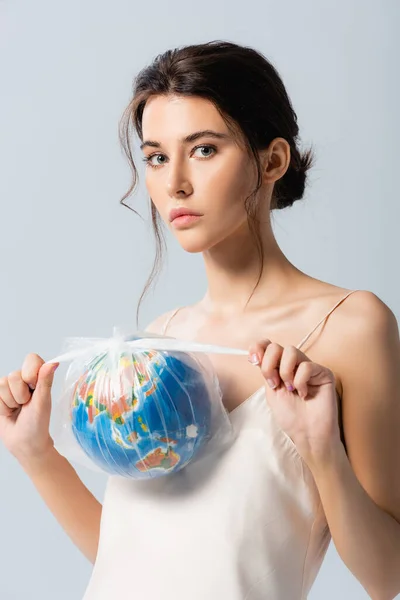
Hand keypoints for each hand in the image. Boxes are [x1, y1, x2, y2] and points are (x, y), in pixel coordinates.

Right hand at [0, 355, 58, 466]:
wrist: (24, 443)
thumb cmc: (37, 424)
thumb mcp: (43, 402)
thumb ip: (45, 381)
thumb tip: (54, 363)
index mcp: (40, 377)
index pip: (31, 359)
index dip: (29, 372)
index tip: (33, 386)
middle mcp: (25, 380)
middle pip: (14, 375)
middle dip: (19, 394)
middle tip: (26, 404)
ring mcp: (11, 388)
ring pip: (2, 384)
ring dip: (10, 401)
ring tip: (18, 409)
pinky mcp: (0, 396)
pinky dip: (2, 406)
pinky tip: (9, 412)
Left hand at [248, 340, 342, 467]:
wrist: (308, 435)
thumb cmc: (291, 417)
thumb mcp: (271, 392)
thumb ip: (266, 372)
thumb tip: (256, 354)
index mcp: (280, 367)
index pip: (268, 345)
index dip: (258, 347)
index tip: (253, 360)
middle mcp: (294, 364)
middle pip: (277, 346)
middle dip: (269, 365)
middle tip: (274, 384)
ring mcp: (310, 367)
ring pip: (291, 351)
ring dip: (285, 372)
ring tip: (290, 390)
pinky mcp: (324, 373)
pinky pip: (306, 366)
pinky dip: (300, 381)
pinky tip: (304, 394)